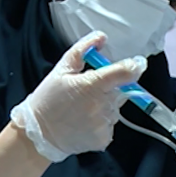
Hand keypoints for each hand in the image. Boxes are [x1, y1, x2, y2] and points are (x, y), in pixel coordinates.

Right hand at [10, 31, 146, 161]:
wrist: (38, 135)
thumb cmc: (48, 100)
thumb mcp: (61, 69)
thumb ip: (83, 49)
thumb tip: (101, 37)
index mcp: (92, 85)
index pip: (126, 72)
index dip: (135, 66)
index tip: (137, 63)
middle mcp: (101, 105)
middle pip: (121, 91)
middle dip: (110, 89)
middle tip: (88, 92)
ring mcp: (103, 124)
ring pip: (115, 109)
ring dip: (104, 106)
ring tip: (82, 109)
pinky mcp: (104, 139)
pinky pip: (110, 125)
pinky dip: (101, 122)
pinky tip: (84, 122)